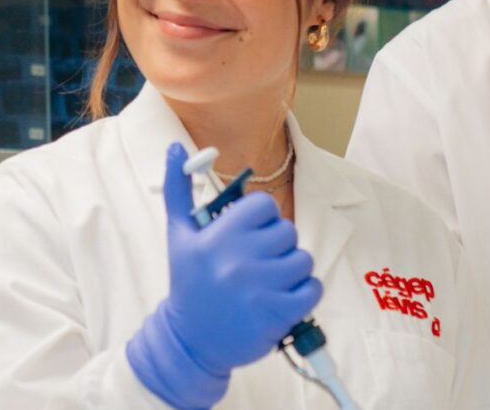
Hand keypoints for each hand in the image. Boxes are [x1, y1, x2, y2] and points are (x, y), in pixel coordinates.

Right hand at [126, 142, 321, 408]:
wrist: (190, 341)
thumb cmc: (188, 283)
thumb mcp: (179, 235)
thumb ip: (179, 189)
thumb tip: (176, 147)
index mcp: (217, 236)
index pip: (264, 206)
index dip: (260, 220)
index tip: (247, 236)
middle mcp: (238, 260)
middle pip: (286, 231)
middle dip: (275, 246)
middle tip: (255, 262)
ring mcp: (260, 288)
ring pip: (302, 259)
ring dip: (290, 270)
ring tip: (267, 282)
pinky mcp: (279, 314)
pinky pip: (312, 287)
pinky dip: (303, 292)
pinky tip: (280, 297)